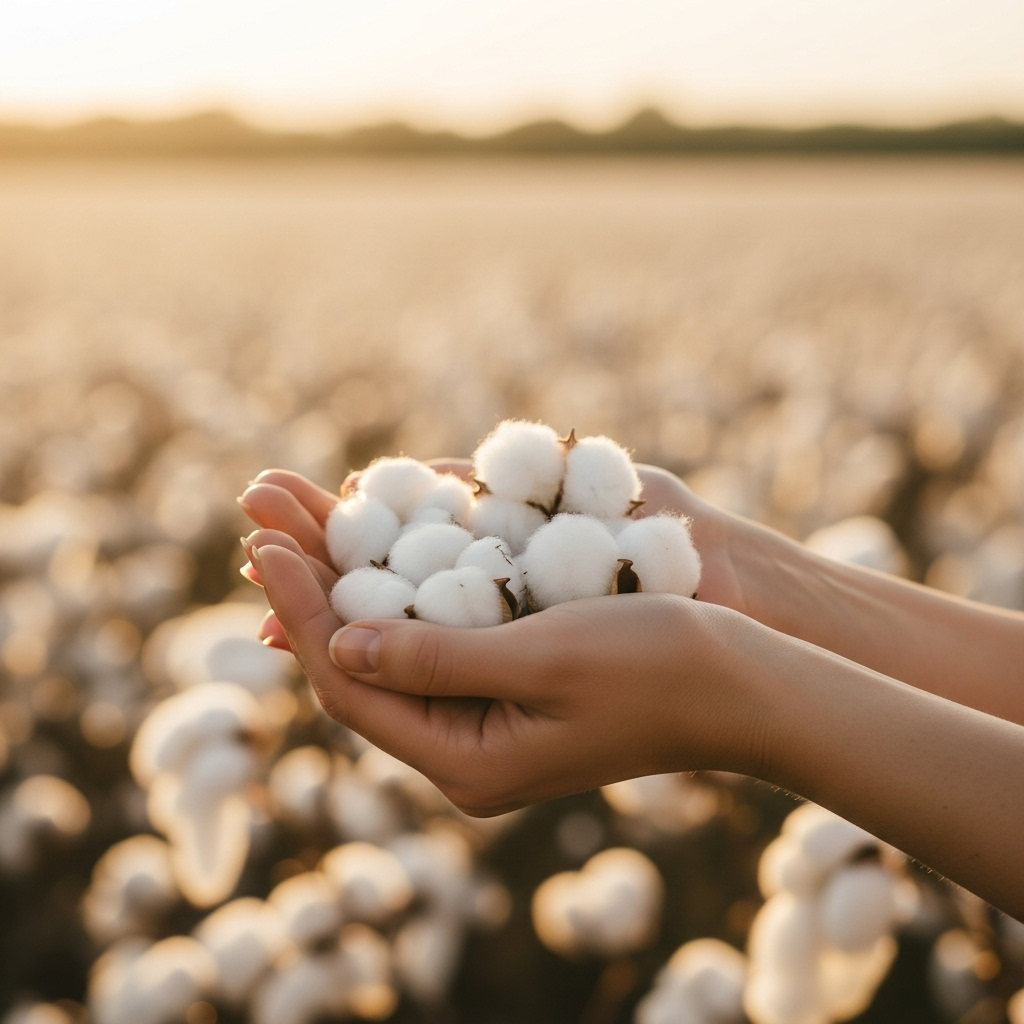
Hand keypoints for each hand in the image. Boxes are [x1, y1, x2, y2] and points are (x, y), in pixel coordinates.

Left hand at [248, 539, 759, 813]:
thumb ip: (435, 657)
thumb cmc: (658, 665)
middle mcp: (464, 754)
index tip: (266, 540)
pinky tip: (370, 542)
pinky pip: (430, 639)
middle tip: (263, 504)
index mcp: (467, 764)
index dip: (300, 609)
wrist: (743, 685)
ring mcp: (486, 725)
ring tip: (298, 512)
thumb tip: (335, 646)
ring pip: (387, 647)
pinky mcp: (508, 693)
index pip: (349, 685)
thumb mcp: (542, 657)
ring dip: (344, 576)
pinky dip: (396, 588)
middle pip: (356, 663)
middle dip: (310, 580)